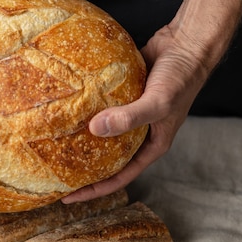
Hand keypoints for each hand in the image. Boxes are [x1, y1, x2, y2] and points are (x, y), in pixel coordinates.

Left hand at [62, 22, 211, 202]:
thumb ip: (128, 117)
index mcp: (151, 146)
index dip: (94, 190)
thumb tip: (94, 128)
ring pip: (102, 132)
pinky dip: (86, 110)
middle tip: (55, 174)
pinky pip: (101, 107)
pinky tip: (65, 110)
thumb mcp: (158, 103)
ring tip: (53, 143)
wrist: (187, 45)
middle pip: (107, 159)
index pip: (119, 177)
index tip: (68, 197)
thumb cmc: (180, 78)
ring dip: (82, 138)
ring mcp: (130, 114)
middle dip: (84, 168)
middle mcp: (140, 134)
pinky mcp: (123, 95)